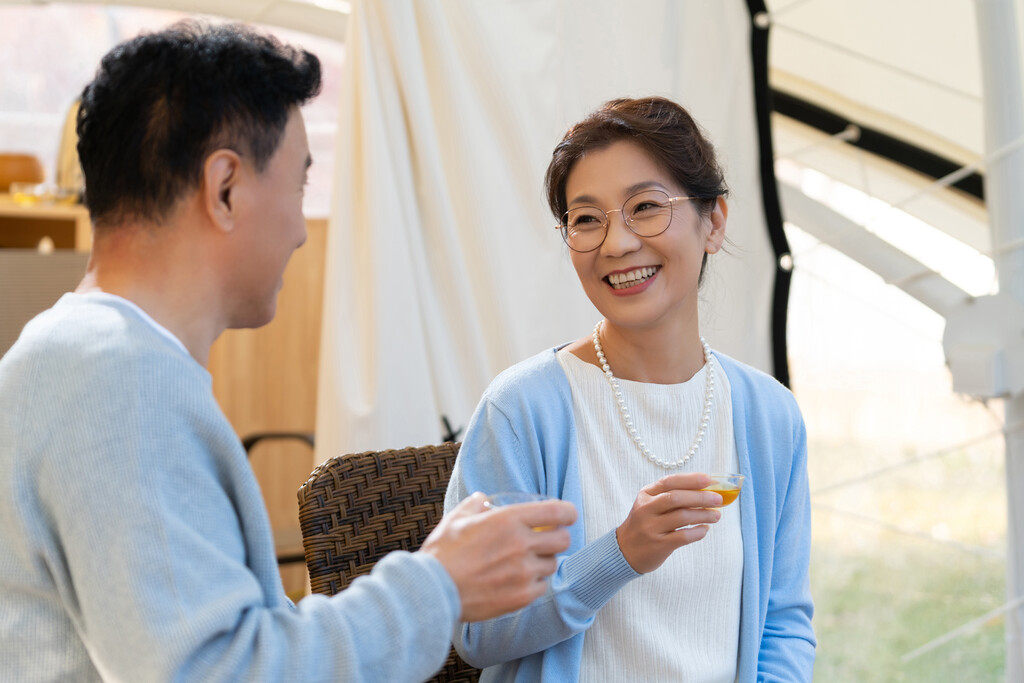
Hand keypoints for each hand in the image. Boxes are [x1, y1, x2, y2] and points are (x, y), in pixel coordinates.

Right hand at [420, 493, 576, 621]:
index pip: (557, 511)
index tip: (567, 515)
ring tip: (525, 562)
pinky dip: (534, 583)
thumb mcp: (456, 518)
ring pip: (552, 564)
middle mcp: (521, 545)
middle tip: (546, 539)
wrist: (434, 591)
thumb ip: (475, 504)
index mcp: (508, 520)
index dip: (568, 512)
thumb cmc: (443, 553)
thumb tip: (483, 499)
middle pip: (563, 539)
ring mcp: (523, 573)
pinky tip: (518, 580)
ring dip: (543, 561)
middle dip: (558, 537)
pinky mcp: (521, 596)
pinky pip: (542, 586)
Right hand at [615, 473, 721, 573]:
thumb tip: (705, 491)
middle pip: (676, 498)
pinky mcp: (658, 545)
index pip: (670, 482)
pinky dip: (698, 532)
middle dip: (701, 497)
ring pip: (682, 517)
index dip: (691, 479)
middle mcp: (646, 509)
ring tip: (716, 515)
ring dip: (703, 515)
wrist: (624, 551)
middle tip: (718, 499)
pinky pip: (683, 536)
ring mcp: (651, 527)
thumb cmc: (644, 524)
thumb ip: (670, 497)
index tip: (709, 480)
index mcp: (646, 495)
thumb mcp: (650, 505)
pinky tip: (705, 529)